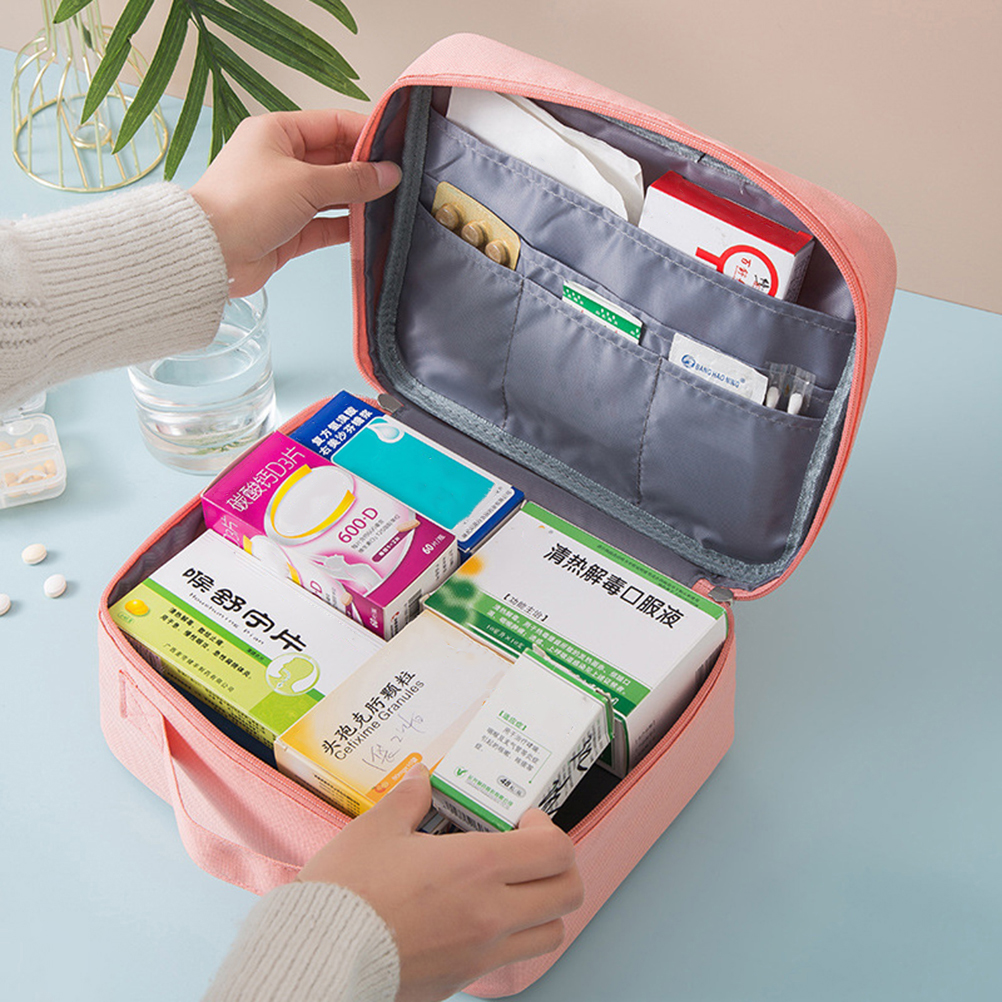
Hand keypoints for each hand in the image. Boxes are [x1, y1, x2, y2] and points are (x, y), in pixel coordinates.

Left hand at [189, 109, 400, 296]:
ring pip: (333, 193)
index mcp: (277, 133)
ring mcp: (286, 197)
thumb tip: (389, 174)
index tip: (396, 146)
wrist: (211, 253)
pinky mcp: (289, 230)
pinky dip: (347, 226)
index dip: (366, 133)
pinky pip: (327, 224)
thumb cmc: (244, 205)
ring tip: (392, 204)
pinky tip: (371, 228)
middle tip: (399, 179)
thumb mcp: (305, 182)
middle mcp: (281, 161)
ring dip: (359, 200)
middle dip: (366, 170)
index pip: (332, 123)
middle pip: (336, 159)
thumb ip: (352, 179)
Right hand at [297, 764, 584, 1001]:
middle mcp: (491, 912)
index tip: (524, 819)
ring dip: (543, 905)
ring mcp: (481, 952)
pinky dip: (513, 936)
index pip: (555, 849)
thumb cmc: (346, 892)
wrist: (319, 957)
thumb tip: (421, 777)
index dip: (548, 827)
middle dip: (560, 866)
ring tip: (513, 886)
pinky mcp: (463, 980)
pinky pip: (513, 958)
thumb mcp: (376, 829)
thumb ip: (408, 797)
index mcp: (477, 867)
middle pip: (569, 892)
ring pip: (551, 932)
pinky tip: (480, 917)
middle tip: (531, 851)